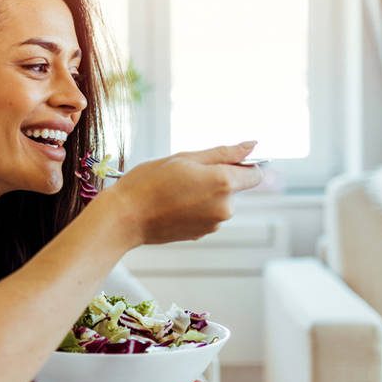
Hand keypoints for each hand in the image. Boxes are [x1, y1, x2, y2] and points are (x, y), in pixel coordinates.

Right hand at [106, 141, 264, 245]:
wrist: (125, 217)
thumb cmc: (149, 182)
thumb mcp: (185, 157)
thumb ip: (223, 153)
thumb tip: (252, 146)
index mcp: (223, 182)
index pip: (255, 174)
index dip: (243, 165)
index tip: (224, 162)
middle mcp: (224, 207)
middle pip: (234, 187)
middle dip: (217, 179)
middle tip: (185, 174)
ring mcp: (214, 224)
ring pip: (219, 201)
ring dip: (205, 194)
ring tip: (175, 191)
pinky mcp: (202, 234)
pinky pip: (207, 214)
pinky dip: (196, 208)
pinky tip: (173, 204)